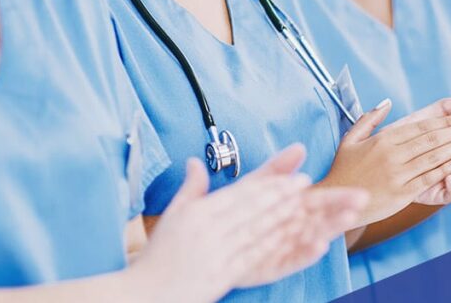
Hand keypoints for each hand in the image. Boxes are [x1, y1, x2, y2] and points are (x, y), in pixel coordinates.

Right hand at [131, 147, 317, 301]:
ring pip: (256, 230)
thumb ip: (190, 188)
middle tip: (305, 182)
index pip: (240, 193)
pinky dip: (272, 246)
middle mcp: (208, 230)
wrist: (145, 294)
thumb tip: (194, 161)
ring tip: (303, 205)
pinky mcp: (222, 275)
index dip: (268, 183)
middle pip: (252, 207)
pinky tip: (289, 238)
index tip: (289, 175)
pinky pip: (251, 257)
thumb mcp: (172, 216)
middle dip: (281, 193)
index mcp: (198, 214)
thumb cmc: (158, 255)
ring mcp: (216, 253)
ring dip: (282, 216)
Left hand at [237, 146, 368, 287]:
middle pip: (323, 218)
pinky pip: (292, 260)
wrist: (214, 243)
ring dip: (331, 229)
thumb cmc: (236, 213)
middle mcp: (294, 227)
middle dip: (343, 211)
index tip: (357, 193)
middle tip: (362, 202)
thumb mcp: (256, 184)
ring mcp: (286, 247)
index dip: (340, 197)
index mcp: (292, 206)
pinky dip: (307, 254)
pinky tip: (319, 246)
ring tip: (348, 219)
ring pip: (313, 237)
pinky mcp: (274, 265)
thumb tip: (299, 147)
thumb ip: (277, 167)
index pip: (321, 200)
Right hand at [319, 96, 450, 225]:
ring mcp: (398, 174)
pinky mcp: (402, 193)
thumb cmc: (343, 170)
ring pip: (433, 157)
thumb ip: (369, 118)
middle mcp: (392, 155)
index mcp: (383, 140)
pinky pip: (429, 177)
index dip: (444, 121)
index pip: (420, 127)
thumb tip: (386, 102)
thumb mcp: (351, 139)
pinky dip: (446, 169)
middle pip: (431, 139)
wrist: (335, 201)